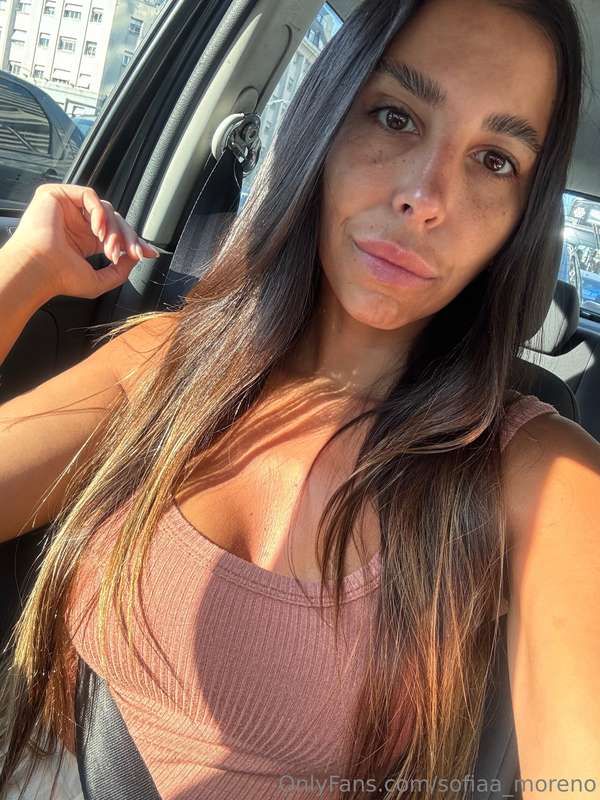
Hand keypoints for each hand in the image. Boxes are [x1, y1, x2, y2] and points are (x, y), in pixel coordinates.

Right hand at [4, 183, 160, 300]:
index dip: (133, 242)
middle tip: (135, 253)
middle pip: (115, 221)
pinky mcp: (57, 195)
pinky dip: (99, 212)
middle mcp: (77, 223)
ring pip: (106, 209)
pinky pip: (89, 196)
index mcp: (84, 240)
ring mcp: (68, 209)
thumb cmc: (59, 279)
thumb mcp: (98, 281)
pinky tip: (98, 231)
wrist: (38, 270)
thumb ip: (120, 271)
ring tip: (110, 248)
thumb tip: (135, 258)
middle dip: (129, 237)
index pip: (115, 234)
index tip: (149, 253)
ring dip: (115, 229)